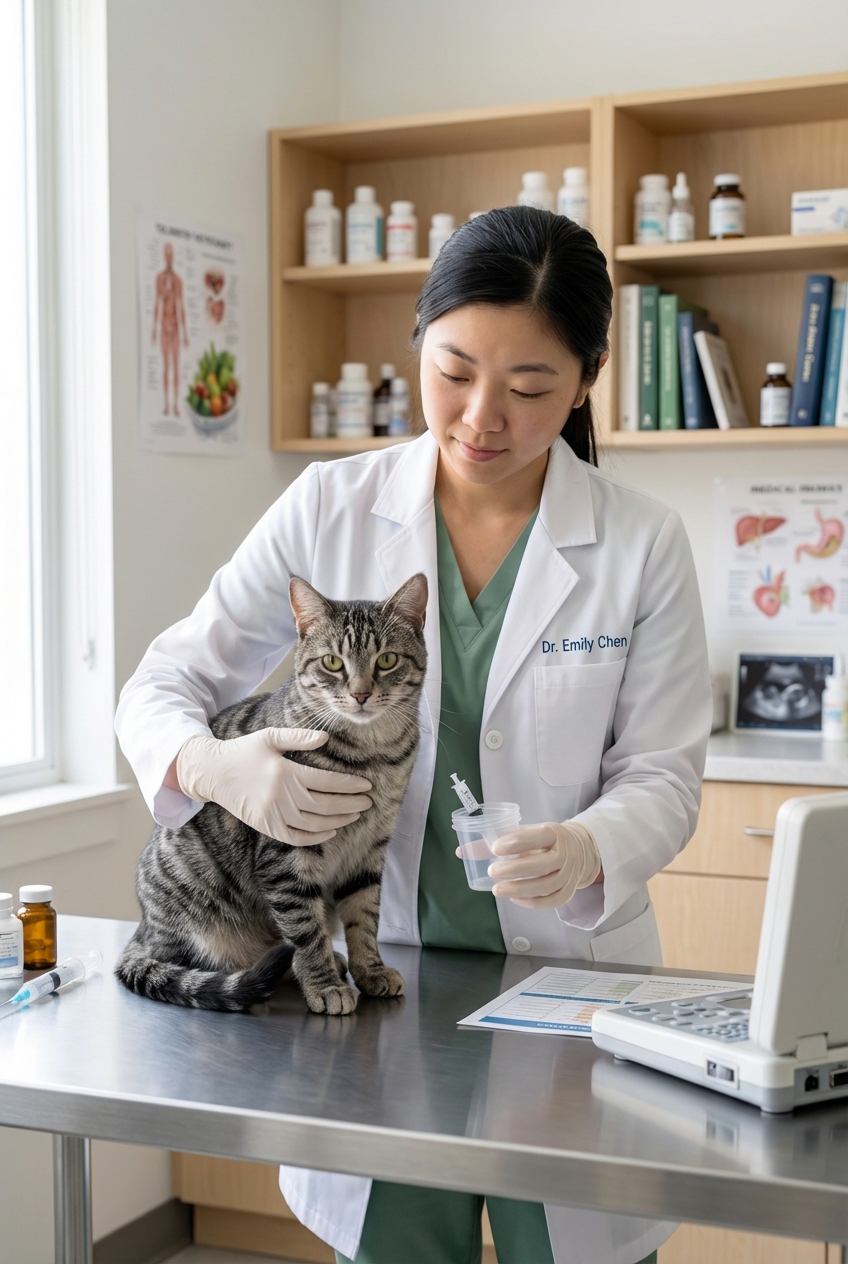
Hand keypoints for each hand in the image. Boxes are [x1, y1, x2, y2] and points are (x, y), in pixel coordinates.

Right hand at [175, 728, 371, 845]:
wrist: (213, 772)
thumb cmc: (244, 751)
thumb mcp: (270, 737)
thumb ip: (299, 737)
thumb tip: (326, 738)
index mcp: (286, 772)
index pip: (327, 782)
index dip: (350, 785)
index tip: (366, 785)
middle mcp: (281, 796)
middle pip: (326, 805)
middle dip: (351, 805)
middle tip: (368, 802)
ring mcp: (273, 814)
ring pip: (314, 824)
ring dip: (338, 821)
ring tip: (354, 815)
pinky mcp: (266, 827)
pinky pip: (296, 837)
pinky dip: (315, 837)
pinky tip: (330, 831)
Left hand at [486, 821, 600, 908]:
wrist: (578, 850)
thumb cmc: (543, 840)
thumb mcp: (525, 832)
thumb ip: (496, 841)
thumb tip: (461, 851)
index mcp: (554, 833)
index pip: (539, 836)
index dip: (517, 842)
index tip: (495, 848)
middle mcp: (565, 854)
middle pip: (542, 865)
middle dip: (515, 870)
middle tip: (491, 871)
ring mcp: (569, 874)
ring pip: (547, 885)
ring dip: (520, 889)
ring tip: (497, 889)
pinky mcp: (569, 891)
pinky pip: (552, 901)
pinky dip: (533, 902)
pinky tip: (514, 899)